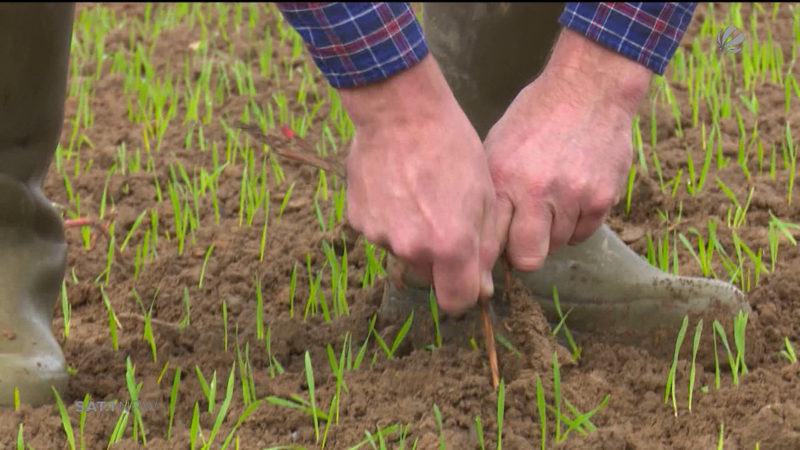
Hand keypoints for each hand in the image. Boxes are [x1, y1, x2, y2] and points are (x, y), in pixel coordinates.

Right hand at [340, 56, 498, 313]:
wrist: (398, 111)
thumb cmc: (451, 146)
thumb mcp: (484, 194)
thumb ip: (484, 247)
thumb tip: (482, 287)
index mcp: (449, 245)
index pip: (457, 301)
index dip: (467, 291)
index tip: (470, 275)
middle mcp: (411, 249)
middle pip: (429, 277)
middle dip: (440, 260)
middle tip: (445, 217)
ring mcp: (380, 236)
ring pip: (404, 253)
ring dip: (413, 237)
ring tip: (419, 193)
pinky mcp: (359, 221)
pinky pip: (381, 232)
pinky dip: (390, 219)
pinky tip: (397, 186)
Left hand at [485, 29, 651, 270]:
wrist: (589, 89)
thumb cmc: (535, 119)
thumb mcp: (497, 147)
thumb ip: (491, 192)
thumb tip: (478, 236)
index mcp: (502, 178)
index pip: (488, 241)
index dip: (485, 259)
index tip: (484, 267)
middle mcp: (535, 191)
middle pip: (527, 258)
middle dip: (523, 254)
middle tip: (522, 236)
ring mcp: (571, 196)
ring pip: (557, 246)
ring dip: (551, 233)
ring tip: (550, 200)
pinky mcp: (601, 198)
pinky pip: (584, 234)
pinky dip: (576, 224)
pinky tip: (572, 196)